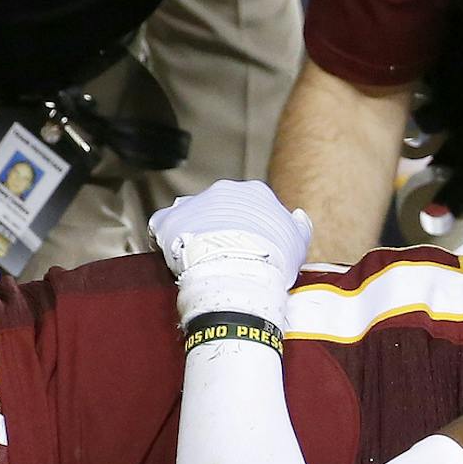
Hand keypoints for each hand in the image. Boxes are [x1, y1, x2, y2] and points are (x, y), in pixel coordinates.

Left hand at [150, 180, 312, 324]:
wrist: (238, 272)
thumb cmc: (271, 260)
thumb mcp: (298, 243)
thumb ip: (299, 226)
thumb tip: (298, 216)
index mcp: (255, 193)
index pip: (250, 205)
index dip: (249, 227)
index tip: (248, 245)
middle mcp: (223, 191)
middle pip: (219, 206)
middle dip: (219, 226)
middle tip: (222, 253)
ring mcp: (195, 203)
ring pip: (191, 213)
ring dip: (192, 229)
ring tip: (197, 257)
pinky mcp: (169, 219)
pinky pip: (163, 224)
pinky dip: (165, 237)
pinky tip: (171, 256)